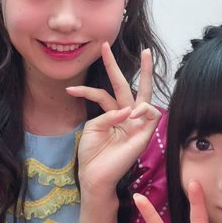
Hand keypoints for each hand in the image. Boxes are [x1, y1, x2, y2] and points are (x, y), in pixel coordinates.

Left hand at [66, 42, 159, 197]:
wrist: (95, 176)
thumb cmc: (92, 155)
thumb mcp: (94, 127)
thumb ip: (108, 113)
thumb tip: (127, 110)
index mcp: (113, 115)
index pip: (105, 93)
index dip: (87, 89)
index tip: (69, 90)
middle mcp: (128, 116)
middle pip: (132, 86)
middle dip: (135, 66)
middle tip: (136, 46)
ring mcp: (137, 124)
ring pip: (146, 94)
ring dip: (144, 78)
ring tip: (135, 86)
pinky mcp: (146, 134)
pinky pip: (151, 113)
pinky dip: (143, 109)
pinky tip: (132, 113)